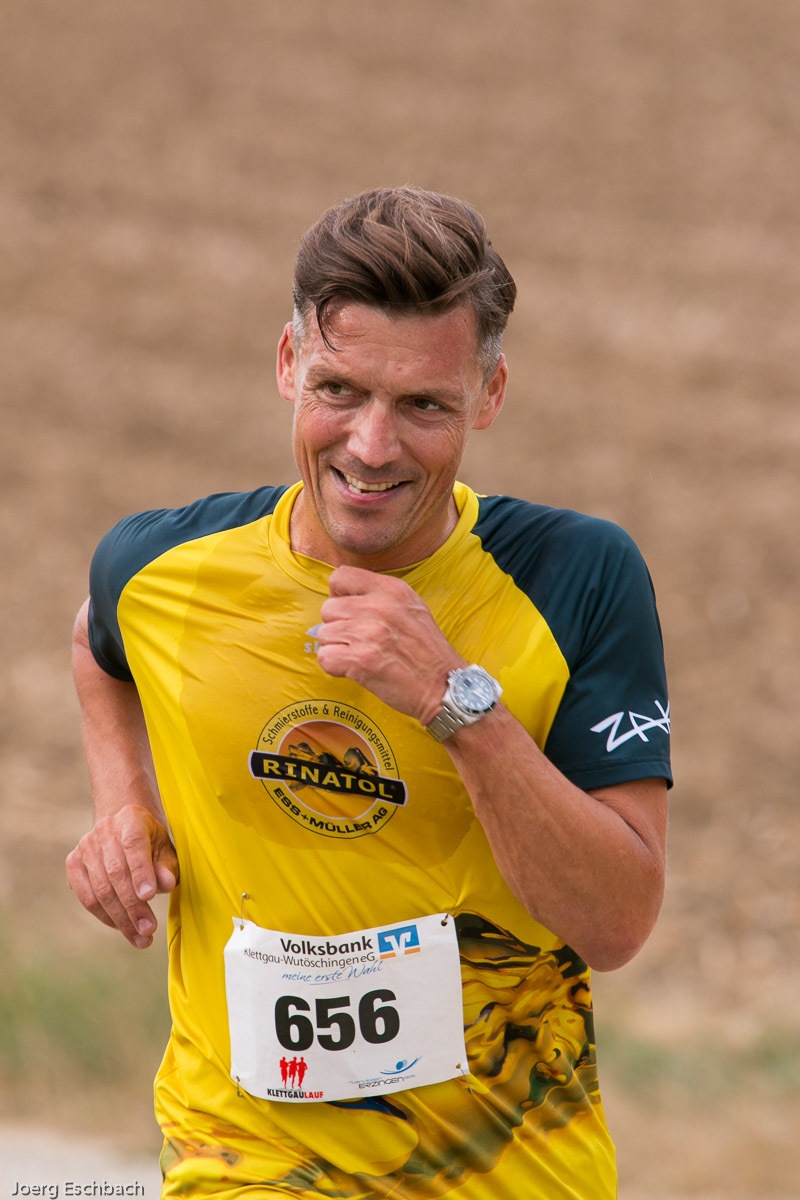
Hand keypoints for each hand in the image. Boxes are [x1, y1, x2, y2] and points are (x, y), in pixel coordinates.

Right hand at [66, 804, 178, 948]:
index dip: (140, 871)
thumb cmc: (151, 842)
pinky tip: (122, 927)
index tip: (149, 896)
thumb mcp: (166, 848)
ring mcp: (86, 847)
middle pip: (116, 872)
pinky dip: (105, 916)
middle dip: (133, 906)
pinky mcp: (73, 863)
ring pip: (100, 889)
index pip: (133, 845)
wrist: (124, 826)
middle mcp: (104, 831)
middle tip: (149, 929)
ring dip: (121, 918)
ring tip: (141, 937)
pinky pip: (87, 897)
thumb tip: (167, 884)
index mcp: (131, 820)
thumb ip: (167, 866)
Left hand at [317, 566, 462, 723]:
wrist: (445, 686)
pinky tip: (354, 670)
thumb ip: (380, 597)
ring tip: (359, 657)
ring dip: (337, 649)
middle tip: (357, 642)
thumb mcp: (412, 608)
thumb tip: (342, 599)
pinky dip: (335, 668)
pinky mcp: (360, 660)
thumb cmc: (427, 652)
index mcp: (391, 590)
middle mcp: (379, 606)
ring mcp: (368, 633)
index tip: (349, 613)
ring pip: (324, 634)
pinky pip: (325, 658)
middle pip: (328, 609)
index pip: (341, 577)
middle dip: (337, 627)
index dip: (339, 596)